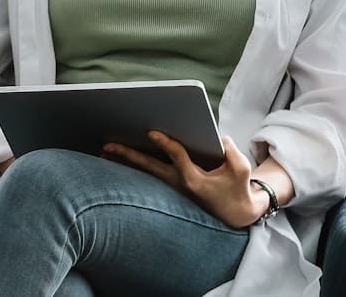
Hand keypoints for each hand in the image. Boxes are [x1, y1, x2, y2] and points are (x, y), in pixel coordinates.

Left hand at [103, 132, 266, 228]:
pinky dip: (134, 165)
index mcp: (194, 180)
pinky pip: (149, 173)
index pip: (177, 157)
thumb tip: (218, 137)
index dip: (165, 143)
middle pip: (149, 166)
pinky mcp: (172, 184)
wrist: (236, 212)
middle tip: (107, 145)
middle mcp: (178, 182)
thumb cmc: (238, 189)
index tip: (151, 132)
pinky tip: (117, 159)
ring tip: (104, 150)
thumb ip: (232, 153)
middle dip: (128, 154)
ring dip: (125, 160)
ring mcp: (173, 185)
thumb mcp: (241, 170)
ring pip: (145, 170)